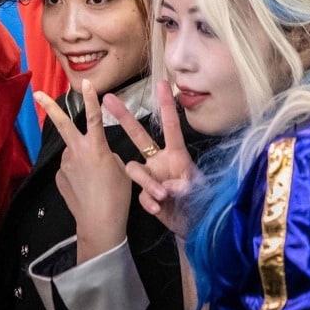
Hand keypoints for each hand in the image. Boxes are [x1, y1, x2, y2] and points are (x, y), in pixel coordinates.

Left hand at [34, 79, 131, 263]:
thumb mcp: (121, 169)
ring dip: (80, 157)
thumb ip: (106, 153)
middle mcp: (76, 151)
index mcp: (96, 147)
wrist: (100, 223)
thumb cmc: (117, 195)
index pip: (94, 117)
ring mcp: (65, 165)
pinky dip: (77, 173)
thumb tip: (95, 152)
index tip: (86, 82)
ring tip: (94, 179)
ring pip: (72, 152)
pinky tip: (85, 187)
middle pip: (61, 124)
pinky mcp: (60, 178)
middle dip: (49, 107)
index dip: (91, 98)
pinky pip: (70, 168)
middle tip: (37, 93)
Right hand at [104, 80, 198, 237]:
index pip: (171, 126)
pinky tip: (160, 210)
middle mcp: (161, 161)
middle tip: (108, 98)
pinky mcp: (146, 195)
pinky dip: (150, 203)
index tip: (163, 82)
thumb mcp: (199, 191)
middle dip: (124, 117)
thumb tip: (168, 186)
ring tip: (163, 197)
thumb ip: (185, 185)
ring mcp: (151, 177)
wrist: (194, 226)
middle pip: (139, 136)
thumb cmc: (202, 203)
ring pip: (135, 169)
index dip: (166, 105)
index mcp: (177, 154)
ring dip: (148, 183)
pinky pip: (141, 195)